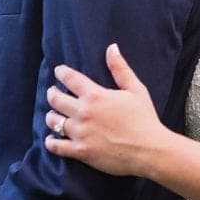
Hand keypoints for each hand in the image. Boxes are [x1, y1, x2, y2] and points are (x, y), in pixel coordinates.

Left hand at [44, 43, 168, 176]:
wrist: (148, 150)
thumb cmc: (144, 118)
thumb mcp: (136, 89)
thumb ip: (120, 68)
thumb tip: (111, 47)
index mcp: (96, 95)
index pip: (71, 78)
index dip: (62, 72)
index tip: (59, 71)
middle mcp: (84, 112)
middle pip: (56, 99)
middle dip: (52, 93)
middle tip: (53, 92)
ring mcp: (80, 133)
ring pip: (53, 121)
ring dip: (51, 116)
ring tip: (53, 115)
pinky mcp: (80, 151)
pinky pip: (56, 146)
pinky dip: (51, 142)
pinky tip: (51, 139)